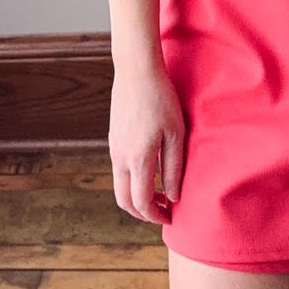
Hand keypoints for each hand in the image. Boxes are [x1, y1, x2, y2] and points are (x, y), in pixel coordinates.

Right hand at [108, 59, 187, 226]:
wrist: (136, 71)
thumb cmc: (161, 99)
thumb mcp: (176, 134)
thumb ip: (174, 168)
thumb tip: (173, 196)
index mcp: (137, 159)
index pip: (141, 203)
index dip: (155, 216)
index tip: (171, 217)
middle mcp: (120, 158)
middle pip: (124, 201)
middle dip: (142, 212)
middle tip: (163, 210)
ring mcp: (113, 148)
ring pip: (119, 186)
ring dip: (136, 197)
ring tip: (159, 193)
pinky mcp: (113, 139)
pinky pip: (119, 170)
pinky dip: (132, 181)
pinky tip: (150, 171)